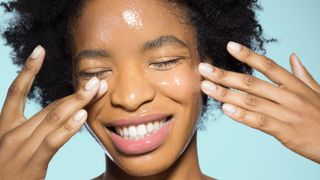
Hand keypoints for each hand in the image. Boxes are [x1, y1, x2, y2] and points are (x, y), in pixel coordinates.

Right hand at [0, 46, 107, 179]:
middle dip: (75, 92)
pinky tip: (82, 115)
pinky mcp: (32, 163)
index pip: (16, 91)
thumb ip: (32, 130)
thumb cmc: (7, 170)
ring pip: (54, 117)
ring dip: (78, 101)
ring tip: (96, 88)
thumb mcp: (14, 145)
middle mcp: (12, 132)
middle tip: (95, 79)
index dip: (28, 69)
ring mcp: (21, 147)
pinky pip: (53, 141)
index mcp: (6, 125)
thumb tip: (58, 116)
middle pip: (49, 105)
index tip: (39, 50)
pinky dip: (68, 127)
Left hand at [198, 41, 319, 163]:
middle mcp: (289, 96)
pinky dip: (241, 115)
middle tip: (204, 68)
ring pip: (251, 101)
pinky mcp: (284, 131)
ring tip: (206, 87)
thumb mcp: (317, 91)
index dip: (248, 55)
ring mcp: (286, 113)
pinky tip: (225, 109)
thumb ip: (302, 74)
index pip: (268, 65)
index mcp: (295, 84)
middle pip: (252, 83)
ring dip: (226, 93)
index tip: (229, 46)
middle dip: (225, 75)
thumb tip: (293, 56)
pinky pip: (259, 121)